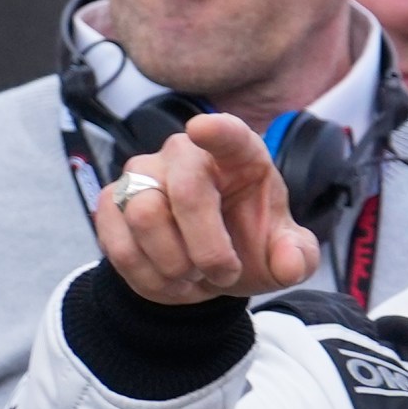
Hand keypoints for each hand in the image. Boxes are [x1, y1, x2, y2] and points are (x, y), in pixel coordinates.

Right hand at [94, 112, 319, 304]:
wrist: (205, 267)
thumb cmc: (248, 244)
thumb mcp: (283, 256)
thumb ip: (297, 257)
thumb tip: (289, 263)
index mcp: (238, 156)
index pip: (229, 135)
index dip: (217, 131)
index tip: (204, 127)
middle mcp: (185, 154)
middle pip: (185, 192)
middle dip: (208, 249)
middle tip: (224, 275)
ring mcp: (142, 174)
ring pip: (145, 218)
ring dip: (176, 265)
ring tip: (194, 276)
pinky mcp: (111, 203)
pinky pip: (119, 244)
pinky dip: (149, 278)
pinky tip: (169, 281)